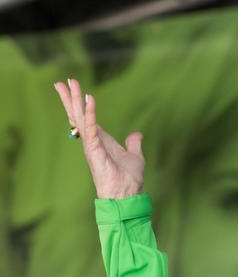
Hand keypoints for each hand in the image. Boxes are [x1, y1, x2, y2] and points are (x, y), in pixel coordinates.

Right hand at [54, 78, 144, 198]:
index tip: (74, 90)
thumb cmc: (129, 180)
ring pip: (81, 118)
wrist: (128, 195)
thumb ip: (134, 144)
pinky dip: (91, 113)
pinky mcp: (95, 150)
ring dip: (75, 100)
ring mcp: (92, 146)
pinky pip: (92, 128)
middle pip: (78, 115)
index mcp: (101, 141)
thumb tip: (137, 134)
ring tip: (69, 83)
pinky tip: (89, 99)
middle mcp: (93, 142)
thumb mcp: (135, 157)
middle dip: (70, 98)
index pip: (87, 119)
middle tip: (62, 81)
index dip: (80, 104)